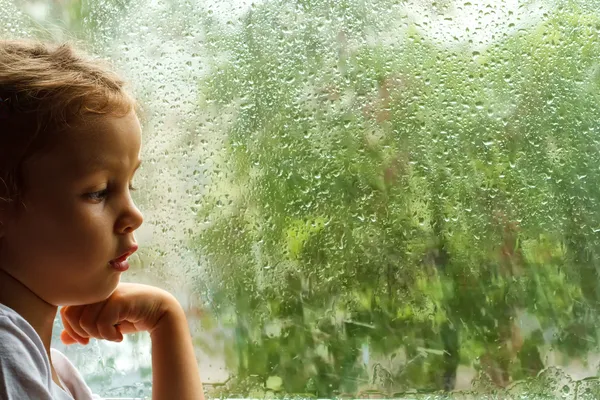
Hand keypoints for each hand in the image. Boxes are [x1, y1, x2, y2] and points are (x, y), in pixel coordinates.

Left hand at [60, 282, 177, 344]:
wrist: (159, 311)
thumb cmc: (130, 315)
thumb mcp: (104, 323)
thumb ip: (85, 328)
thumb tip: (63, 339)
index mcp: (91, 292)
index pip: (65, 310)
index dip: (70, 329)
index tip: (84, 340)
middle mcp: (98, 290)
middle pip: (71, 315)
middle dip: (82, 333)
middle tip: (97, 339)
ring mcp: (108, 293)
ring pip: (85, 322)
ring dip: (99, 336)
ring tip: (112, 335)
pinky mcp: (118, 300)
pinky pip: (101, 324)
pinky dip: (109, 336)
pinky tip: (120, 337)